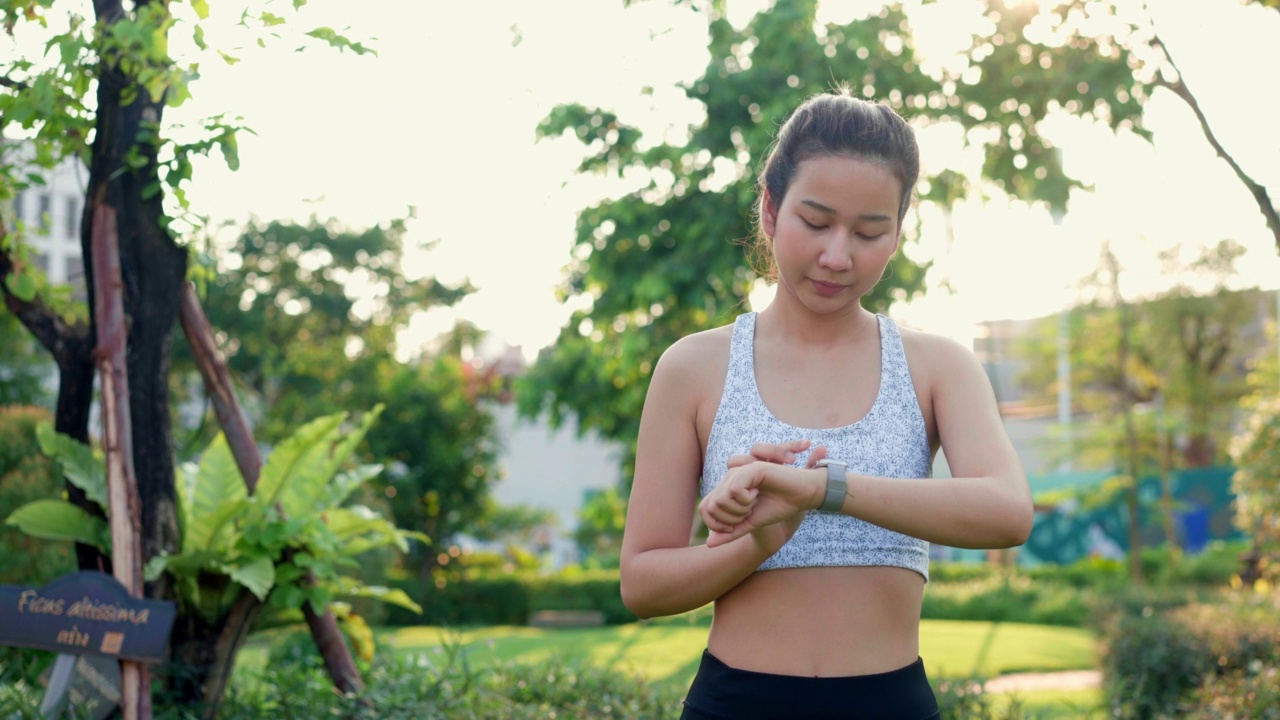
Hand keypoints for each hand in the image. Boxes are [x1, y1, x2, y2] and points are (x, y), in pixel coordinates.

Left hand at [700, 442, 827, 549]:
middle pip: (711, 506)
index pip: (704, 508)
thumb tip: (709, 544)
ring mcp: (739, 472)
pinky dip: (745, 499)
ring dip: (739, 509)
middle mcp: (729, 478)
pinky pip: (735, 489)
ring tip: (754, 502)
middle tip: (748, 513)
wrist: (801, 496)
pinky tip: (757, 494)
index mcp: (726, 489)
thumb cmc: (777, 507)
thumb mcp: (750, 524)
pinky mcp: (750, 468)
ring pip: (721, 498)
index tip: (737, 523)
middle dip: (730, 519)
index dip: (717, 524)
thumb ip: (730, 533)